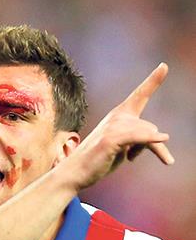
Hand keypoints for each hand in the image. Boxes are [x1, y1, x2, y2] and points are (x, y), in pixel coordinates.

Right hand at [69, 63, 172, 189]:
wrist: (74, 173)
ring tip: (129, 159)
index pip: (139, 96)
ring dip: (146, 151)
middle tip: (134, 158)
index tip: (164, 65)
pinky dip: (151, 139)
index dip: (153, 80)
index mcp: (119, 116)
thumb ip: (140, 140)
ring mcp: (112, 127)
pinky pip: (138, 137)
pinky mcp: (110, 139)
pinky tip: (164, 139)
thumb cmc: (98, 161)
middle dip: (153, 146)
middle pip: (148, 127)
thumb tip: (163, 137)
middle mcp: (116, 117)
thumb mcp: (123, 149)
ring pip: (146, 133)